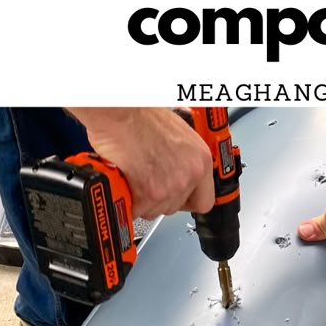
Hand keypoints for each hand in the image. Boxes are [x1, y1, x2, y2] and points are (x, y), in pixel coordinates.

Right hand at [69, 108, 213, 219]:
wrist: (120, 114)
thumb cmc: (142, 117)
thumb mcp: (178, 135)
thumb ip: (183, 159)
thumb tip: (175, 170)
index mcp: (201, 160)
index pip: (205, 200)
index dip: (188, 200)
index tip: (178, 197)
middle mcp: (189, 176)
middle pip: (175, 207)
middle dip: (159, 198)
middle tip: (146, 181)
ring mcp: (169, 187)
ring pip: (155, 210)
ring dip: (142, 201)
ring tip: (133, 178)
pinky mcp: (148, 195)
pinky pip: (136, 210)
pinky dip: (127, 200)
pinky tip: (124, 182)